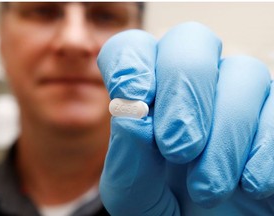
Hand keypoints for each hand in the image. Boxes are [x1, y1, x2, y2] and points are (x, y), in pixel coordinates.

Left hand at [98, 22, 272, 214]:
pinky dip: (264, 149)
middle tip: (177, 150)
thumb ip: (128, 160)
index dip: (131, 61)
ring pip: (244, 73)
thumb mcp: (134, 195)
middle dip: (185, 93)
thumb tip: (134, 117)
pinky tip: (249, 184)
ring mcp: (236, 98)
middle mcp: (192, 87)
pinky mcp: (271, 123)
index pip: (134, 48)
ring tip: (207, 189)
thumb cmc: (163, 210)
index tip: (134, 97)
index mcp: (149, 96)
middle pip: (192, 43)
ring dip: (225, 135)